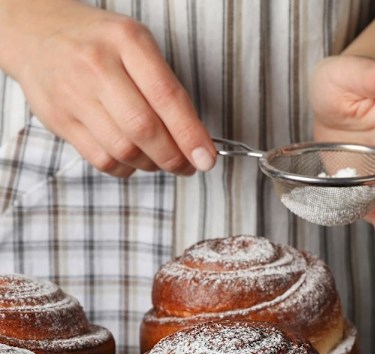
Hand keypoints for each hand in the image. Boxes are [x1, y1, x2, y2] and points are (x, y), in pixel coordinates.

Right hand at [0, 0, 215, 176]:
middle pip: (144, 129)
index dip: (190, 134)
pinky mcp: (59, 120)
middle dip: (173, 157)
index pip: (167, 96)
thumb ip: (167, 90)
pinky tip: (132, 157)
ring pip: (124, 149)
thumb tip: (195, 142)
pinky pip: (103, 160)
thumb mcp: (138, 47)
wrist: (37, 34)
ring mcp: (73, 93)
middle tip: (187, 166)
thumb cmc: (100, 44)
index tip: (206, 158)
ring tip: (159, 158)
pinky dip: (126, 167)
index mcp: (127, 41)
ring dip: (151, 164)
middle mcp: (97, 65)